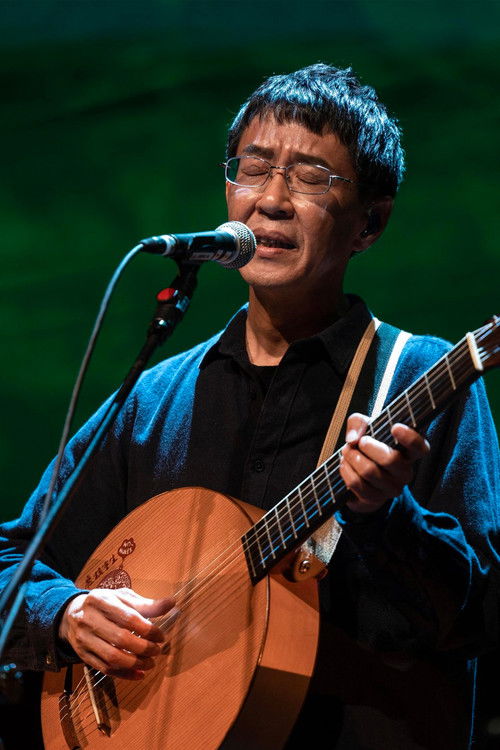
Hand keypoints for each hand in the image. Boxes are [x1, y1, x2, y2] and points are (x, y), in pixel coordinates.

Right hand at [59, 587, 174, 679]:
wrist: (71, 614)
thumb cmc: (104, 603)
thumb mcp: (122, 597)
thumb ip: (146, 604)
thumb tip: (171, 603)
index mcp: (101, 600)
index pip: (129, 618)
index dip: (148, 630)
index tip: (161, 636)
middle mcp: (89, 619)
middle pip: (120, 639)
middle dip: (144, 648)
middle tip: (157, 650)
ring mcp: (83, 639)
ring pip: (112, 657)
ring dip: (136, 663)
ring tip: (150, 663)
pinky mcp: (82, 655)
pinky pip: (105, 669)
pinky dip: (124, 674)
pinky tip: (139, 674)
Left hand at [339, 413, 429, 513]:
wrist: (360, 474)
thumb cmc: (368, 446)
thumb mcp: (364, 428)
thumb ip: (358, 423)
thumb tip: (353, 439)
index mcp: (409, 453)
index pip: (419, 447)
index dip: (409, 438)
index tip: (394, 427)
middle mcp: (405, 473)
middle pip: (390, 460)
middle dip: (368, 446)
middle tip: (358, 442)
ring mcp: (392, 488)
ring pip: (369, 471)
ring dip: (352, 457)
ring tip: (347, 451)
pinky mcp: (375, 499)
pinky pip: (356, 483)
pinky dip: (346, 470)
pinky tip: (345, 464)